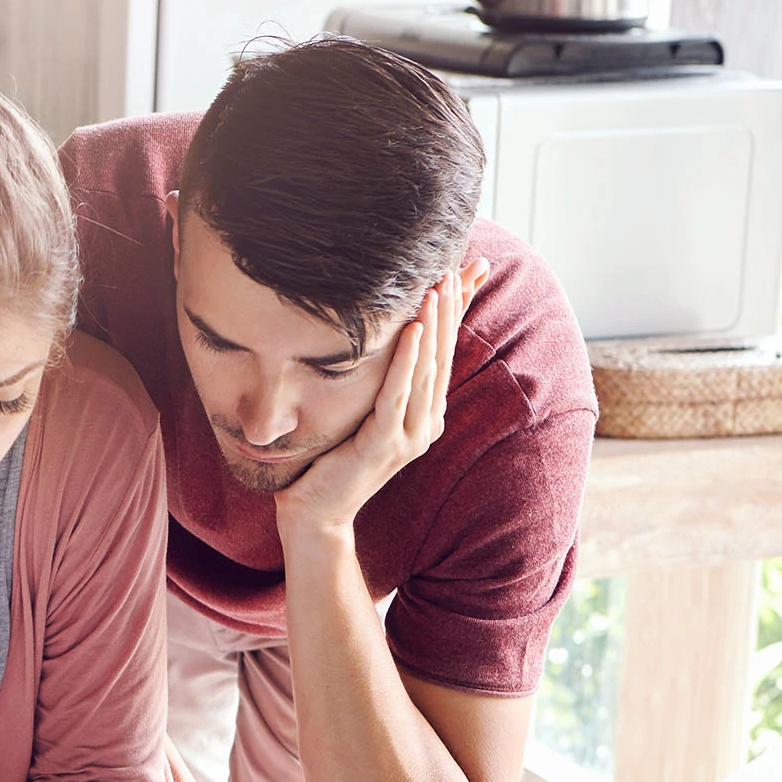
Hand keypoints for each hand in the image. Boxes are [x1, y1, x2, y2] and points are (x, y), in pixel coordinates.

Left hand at [275, 260, 487, 540]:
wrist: (315, 514)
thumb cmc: (332, 461)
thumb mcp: (361, 412)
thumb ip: (377, 382)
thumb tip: (381, 341)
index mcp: (423, 414)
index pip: (442, 354)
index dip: (455, 314)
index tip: (465, 272)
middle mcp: (425, 424)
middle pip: (440, 356)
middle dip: (449, 310)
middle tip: (456, 267)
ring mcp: (409, 437)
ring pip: (425, 371)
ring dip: (433, 326)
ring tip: (437, 287)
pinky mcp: (384, 446)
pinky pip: (397, 395)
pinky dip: (406, 361)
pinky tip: (412, 330)